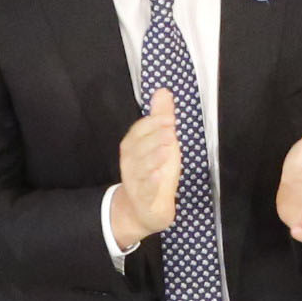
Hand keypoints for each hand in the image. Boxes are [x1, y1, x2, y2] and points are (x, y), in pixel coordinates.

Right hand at [113, 88, 182, 243]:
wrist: (143, 209)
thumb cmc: (154, 171)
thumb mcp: (161, 142)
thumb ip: (161, 117)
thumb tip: (162, 91)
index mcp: (133, 146)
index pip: (139, 130)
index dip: (153, 123)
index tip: (170, 118)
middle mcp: (130, 162)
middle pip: (139, 148)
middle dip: (154, 138)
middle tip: (171, 132)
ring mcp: (134, 180)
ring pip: (141, 167)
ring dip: (153, 157)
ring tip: (167, 149)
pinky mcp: (142, 197)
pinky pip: (145, 189)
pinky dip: (151, 182)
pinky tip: (160, 175)